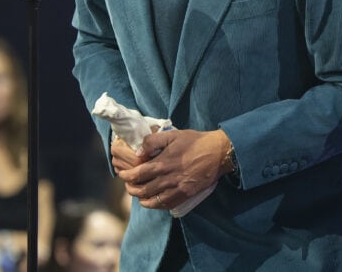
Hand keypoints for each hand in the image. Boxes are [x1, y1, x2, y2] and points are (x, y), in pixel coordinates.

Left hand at [117, 129, 231, 209]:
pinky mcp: (186, 194)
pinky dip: (156, 205)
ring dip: (141, 199)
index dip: (127, 176)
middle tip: (128, 185)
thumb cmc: (195, 142)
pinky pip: (167, 205)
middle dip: (131, 188)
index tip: (123, 174)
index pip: (138, 174)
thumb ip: (153, 141)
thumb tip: (138, 152)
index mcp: (163, 163)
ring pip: (153, 200)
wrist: (218, 153)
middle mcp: (168, 178)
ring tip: (138, 194)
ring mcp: (177, 188)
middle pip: (142, 189)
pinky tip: (153, 201)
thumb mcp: (173, 135)